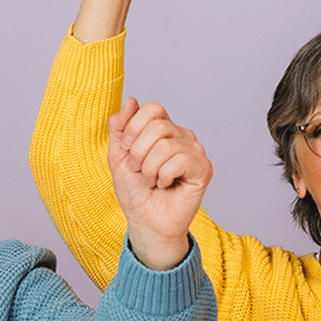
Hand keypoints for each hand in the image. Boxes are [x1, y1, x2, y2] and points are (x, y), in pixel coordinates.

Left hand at [108, 97, 209, 270]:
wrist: (144, 220)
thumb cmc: (134, 190)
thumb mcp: (117, 155)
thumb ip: (119, 126)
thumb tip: (131, 100)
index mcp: (163, 129)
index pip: (152, 108)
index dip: (133, 129)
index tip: (129, 151)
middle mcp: (182, 136)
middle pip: (157, 125)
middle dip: (138, 153)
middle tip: (141, 171)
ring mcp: (195, 151)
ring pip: (165, 146)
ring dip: (149, 169)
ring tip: (153, 181)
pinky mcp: (203, 168)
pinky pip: (179, 161)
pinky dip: (164, 176)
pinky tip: (166, 185)